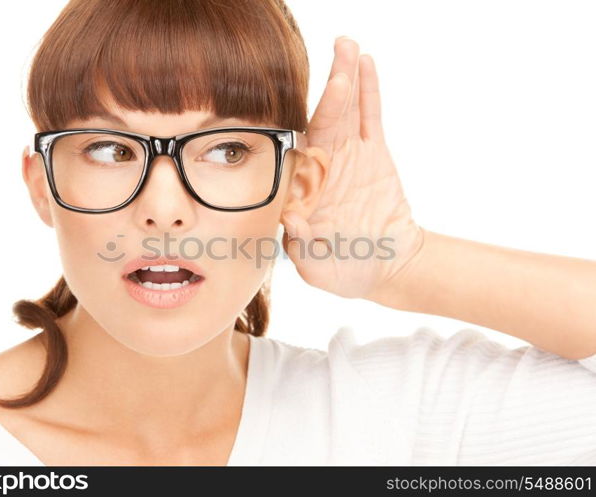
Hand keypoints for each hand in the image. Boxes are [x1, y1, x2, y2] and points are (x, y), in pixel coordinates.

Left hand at [281, 37, 424, 299]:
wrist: (386, 266)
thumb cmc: (345, 271)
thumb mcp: (318, 268)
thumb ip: (303, 247)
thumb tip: (291, 220)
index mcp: (302, 191)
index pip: (296, 153)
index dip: (299, 126)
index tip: (299, 106)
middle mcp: (322, 166)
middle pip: (322, 119)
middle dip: (328, 87)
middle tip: (335, 49)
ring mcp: (348, 157)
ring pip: (345, 112)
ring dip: (345, 79)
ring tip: (347, 45)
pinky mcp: (374, 153)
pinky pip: (370, 117)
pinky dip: (369, 92)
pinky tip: (367, 64)